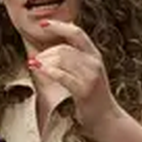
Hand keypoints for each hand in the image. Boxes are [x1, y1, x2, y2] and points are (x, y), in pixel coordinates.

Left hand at [29, 20, 123, 134]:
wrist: (106, 118)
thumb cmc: (93, 96)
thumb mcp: (88, 72)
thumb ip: (75, 58)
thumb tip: (53, 48)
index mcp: (95, 55)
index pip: (76, 32)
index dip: (59, 26)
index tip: (43, 24)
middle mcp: (94, 62)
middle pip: (65, 48)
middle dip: (46, 52)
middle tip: (36, 58)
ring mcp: (90, 76)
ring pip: (62, 60)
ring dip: (44, 61)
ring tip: (36, 65)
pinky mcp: (84, 90)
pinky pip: (62, 76)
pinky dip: (47, 71)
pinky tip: (39, 70)